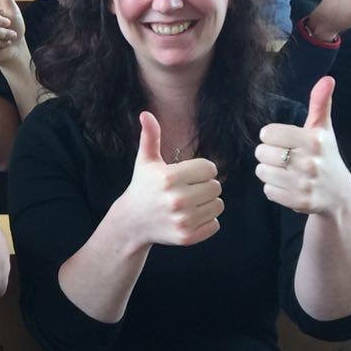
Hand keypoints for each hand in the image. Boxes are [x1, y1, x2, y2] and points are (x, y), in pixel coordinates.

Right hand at [115, 112, 222, 246]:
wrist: (132, 222)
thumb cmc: (143, 186)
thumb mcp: (145, 161)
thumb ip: (150, 136)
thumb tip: (145, 114)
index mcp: (169, 178)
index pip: (210, 169)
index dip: (201, 170)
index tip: (188, 175)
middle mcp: (177, 200)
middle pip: (216, 187)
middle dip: (205, 186)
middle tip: (188, 190)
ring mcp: (183, 220)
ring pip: (218, 205)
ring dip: (208, 203)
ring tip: (190, 203)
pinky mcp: (187, 237)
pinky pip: (215, 223)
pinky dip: (207, 220)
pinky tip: (190, 217)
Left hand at [255, 78, 350, 218]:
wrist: (339, 195)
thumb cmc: (325, 156)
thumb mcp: (323, 130)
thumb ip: (320, 104)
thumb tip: (327, 79)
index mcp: (313, 140)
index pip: (267, 133)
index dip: (272, 137)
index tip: (285, 142)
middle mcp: (310, 161)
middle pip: (261, 153)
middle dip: (269, 155)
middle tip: (285, 159)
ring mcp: (306, 183)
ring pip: (262, 172)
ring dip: (270, 173)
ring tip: (287, 173)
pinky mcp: (300, 202)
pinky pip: (268, 191)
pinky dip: (275, 190)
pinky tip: (290, 187)